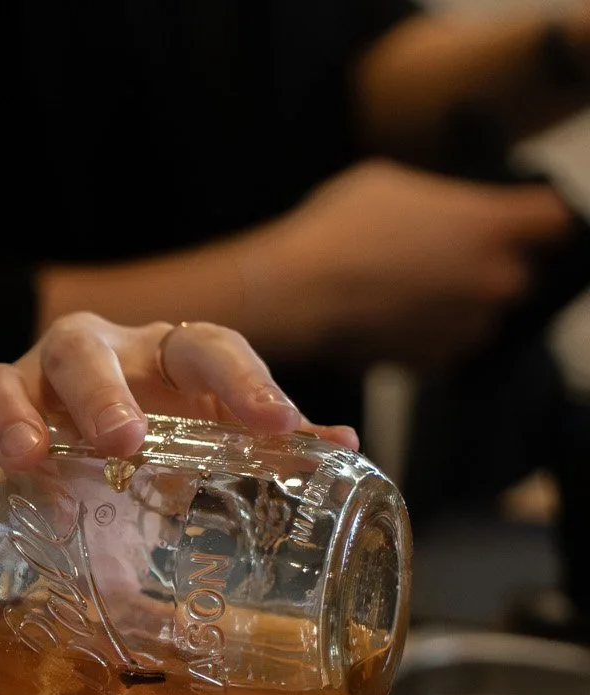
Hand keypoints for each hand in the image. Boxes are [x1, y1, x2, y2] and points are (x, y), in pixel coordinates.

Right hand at [0, 312, 354, 469]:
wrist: (45, 459)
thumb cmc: (133, 462)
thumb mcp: (194, 463)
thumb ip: (259, 462)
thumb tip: (345, 454)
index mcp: (174, 364)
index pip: (215, 350)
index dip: (248, 383)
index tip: (277, 429)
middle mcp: (116, 352)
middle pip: (127, 345)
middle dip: (123, 391)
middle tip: (130, 443)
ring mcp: (51, 369)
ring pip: (60, 357)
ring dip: (62, 403)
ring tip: (49, 453)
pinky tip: (13, 459)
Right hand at [255, 159, 572, 371]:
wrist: (290, 295)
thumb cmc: (334, 230)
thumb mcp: (388, 183)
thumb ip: (438, 199)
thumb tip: (443, 213)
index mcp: (494, 224)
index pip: (555, 221)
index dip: (532, 220)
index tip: (513, 220)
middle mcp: (494, 278)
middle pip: (518, 272)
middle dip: (488, 265)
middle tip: (438, 258)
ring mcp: (467, 326)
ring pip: (480, 312)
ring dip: (456, 304)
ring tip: (405, 291)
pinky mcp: (435, 362)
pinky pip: (445, 345)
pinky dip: (426, 336)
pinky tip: (389, 319)